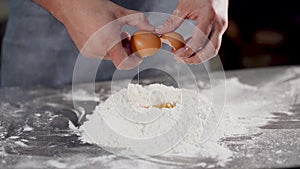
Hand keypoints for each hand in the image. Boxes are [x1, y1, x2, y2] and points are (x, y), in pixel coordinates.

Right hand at [35, 0, 153, 68]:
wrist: (71, 4)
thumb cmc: (95, 7)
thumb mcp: (121, 13)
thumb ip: (139, 22)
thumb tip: (152, 29)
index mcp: (108, 42)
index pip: (124, 63)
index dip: (134, 61)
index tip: (139, 54)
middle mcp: (98, 50)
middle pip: (118, 58)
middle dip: (126, 50)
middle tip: (128, 37)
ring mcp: (89, 52)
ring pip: (110, 55)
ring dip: (116, 47)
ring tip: (114, 32)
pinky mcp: (84, 51)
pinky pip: (101, 53)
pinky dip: (106, 46)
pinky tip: (104, 34)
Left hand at [155, 0, 227, 63]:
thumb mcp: (184, 5)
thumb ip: (173, 21)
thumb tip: (160, 32)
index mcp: (209, 17)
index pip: (199, 41)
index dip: (188, 51)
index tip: (176, 54)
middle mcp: (218, 24)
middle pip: (210, 51)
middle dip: (195, 59)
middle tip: (180, 59)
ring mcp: (221, 27)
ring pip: (213, 49)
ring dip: (199, 56)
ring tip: (183, 56)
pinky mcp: (220, 28)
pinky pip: (212, 43)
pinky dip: (201, 49)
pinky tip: (189, 47)